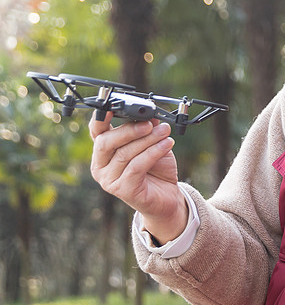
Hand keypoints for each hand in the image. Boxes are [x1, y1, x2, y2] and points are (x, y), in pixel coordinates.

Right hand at [89, 113, 187, 241]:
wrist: (167, 197)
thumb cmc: (156, 170)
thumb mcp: (152, 145)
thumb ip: (147, 130)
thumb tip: (150, 115)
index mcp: (103, 151)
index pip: (96, 131)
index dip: (100, 118)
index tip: (110, 106)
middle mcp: (100, 166)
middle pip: (107, 142)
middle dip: (130, 130)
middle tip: (150, 124)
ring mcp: (108, 180)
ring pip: (124, 154)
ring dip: (148, 140)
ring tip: (165, 132)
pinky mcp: (122, 190)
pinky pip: (136, 167)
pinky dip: (153, 153)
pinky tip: (167, 144)